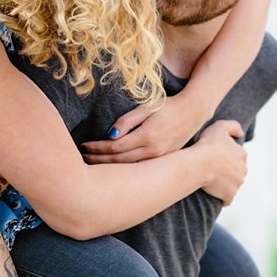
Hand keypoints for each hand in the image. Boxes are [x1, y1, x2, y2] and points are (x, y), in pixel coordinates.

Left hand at [82, 93, 208, 163]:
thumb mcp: (147, 107)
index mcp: (147, 136)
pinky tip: (114, 168)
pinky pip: (139, 168)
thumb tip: (110, 135)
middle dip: (98, 160)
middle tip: (82, 158)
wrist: (193, 112)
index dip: (97, 147)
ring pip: (128, 168)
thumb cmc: (168, 106)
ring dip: (109, 167)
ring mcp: (159, 159)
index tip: (84, 145)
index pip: (115, 147)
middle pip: (119, 161)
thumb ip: (128, 120)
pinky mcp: (163, 161)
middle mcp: (153, 151)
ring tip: (93, 164)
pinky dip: (123, 169)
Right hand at [195, 120, 246, 205]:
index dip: (226, 158)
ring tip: (210, 181)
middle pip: (236, 172)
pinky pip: (227, 199)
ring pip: (232, 185)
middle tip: (212, 170)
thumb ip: (233, 126)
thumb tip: (241, 134)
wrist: (200, 163)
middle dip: (228, 172)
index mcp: (242, 154)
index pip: (237, 157)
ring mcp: (237, 184)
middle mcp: (243, 170)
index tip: (215, 159)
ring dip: (224, 185)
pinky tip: (213, 193)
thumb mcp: (220, 127)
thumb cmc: (208, 144)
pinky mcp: (229, 195)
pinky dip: (221, 198)